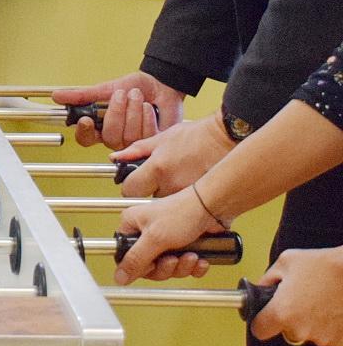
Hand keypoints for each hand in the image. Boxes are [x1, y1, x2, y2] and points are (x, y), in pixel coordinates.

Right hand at [52, 71, 183, 147]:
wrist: (160, 83)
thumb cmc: (134, 86)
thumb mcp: (106, 88)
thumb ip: (83, 95)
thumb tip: (56, 96)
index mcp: (101, 127)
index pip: (85, 139)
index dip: (84, 132)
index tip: (86, 119)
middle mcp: (116, 138)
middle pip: (109, 137)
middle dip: (116, 113)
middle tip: (122, 95)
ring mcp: (135, 143)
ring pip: (128, 137)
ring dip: (132, 112)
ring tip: (137, 97)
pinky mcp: (153, 144)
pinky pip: (145, 136)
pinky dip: (146, 117)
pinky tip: (147, 108)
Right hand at [113, 186, 219, 283]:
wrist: (212, 208)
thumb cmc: (182, 213)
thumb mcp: (155, 239)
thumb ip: (135, 259)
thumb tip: (118, 276)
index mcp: (132, 225)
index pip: (127, 256)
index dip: (141, 266)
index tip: (153, 264)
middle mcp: (146, 232)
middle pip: (149, 266)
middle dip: (166, 266)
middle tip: (174, 259)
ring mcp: (164, 240)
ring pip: (167, 267)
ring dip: (182, 266)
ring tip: (191, 255)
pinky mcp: (181, 246)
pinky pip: (183, 266)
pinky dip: (193, 266)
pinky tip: (199, 259)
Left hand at [114, 112, 233, 197]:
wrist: (229, 140)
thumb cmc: (198, 135)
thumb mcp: (162, 137)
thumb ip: (137, 149)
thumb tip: (117, 157)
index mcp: (158, 169)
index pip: (129, 190)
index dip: (129, 185)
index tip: (134, 181)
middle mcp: (171, 187)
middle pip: (148, 200)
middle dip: (151, 191)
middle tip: (162, 179)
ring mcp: (189, 198)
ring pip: (167, 207)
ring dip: (168, 200)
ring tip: (179, 183)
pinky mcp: (204, 205)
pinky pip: (187, 211)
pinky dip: (186, 204)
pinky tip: (193, 191)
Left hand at [251, 247, 342, 345]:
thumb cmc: (324, 266)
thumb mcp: (285, 262)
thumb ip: (267, 279)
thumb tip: (261, 288)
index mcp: (283, 313)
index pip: (260, 330)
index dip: (261, 321)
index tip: (265, 315)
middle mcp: (302, 330)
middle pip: (287, 331)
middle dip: (290, 316)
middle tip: (300, 298)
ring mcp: (323, 338)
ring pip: (309, 333)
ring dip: (311, 320)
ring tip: (320, 299)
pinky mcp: (341, 342)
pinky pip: (328, 335)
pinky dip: (328, 324)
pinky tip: (332, 307)